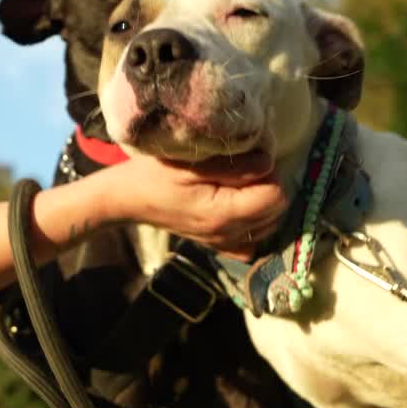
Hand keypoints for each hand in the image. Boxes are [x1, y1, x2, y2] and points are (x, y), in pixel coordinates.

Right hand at [110, 150, 287, 255]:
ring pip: (269, 225)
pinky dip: (254, 223)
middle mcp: (228, 234)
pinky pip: (252, 240)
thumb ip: (234, 166)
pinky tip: (240, 208)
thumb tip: (269, 163)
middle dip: (269, 187)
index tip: (251, 161)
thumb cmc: (156, 175)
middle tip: (247, 170)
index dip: (270, 174)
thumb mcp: (193, 164)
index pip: (275, 197)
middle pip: (276, 212)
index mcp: (223, 214)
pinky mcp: (220, 246)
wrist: (130, 198)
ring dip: (263, 204)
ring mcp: (224, 244)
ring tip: (243, 186)